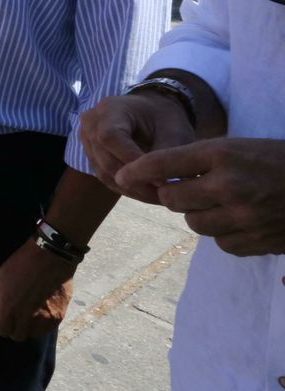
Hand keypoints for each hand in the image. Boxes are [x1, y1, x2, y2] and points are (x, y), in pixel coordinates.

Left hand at [0, 239, 74, 340]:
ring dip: (30, 326)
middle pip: (17, 336)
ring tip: (32, 312)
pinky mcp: (58, 318)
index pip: (0, 330)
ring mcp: (44, 320)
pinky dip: (44, 323)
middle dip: (15, 327)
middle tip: (18, 315)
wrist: (51, 257)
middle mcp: (26, 318)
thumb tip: (5, 310)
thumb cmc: (22, 263)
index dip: (1, 323)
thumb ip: (3, 299)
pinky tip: (43, 309)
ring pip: (34, 334)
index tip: (4, 316)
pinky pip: (47, 328)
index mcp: (8, 308)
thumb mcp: (3, 279)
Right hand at [79, 93, 195, 202]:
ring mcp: (87, 141)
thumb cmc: (164, 118)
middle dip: (136, 180)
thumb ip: (164, 155)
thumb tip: (162, 185)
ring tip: (159, 197)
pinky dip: (127, 188)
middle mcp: (91, 124)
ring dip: (132, 189)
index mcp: (110, 109)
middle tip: (165, 195)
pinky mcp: (91, 155)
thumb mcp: (172, 131)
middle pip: (106, 159)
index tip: (161, 180)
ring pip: (104, 173)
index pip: (110, 138)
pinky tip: (147, 194)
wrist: (150, 112)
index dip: (132, 160)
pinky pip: (105, 176)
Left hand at [118, 138, 284, 255]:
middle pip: (174, 200)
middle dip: (173, 196)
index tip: (122, 176)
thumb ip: (200, 160)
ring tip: (216, 204)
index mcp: (223, 153)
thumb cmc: (276, 159)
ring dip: (198, 216)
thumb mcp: (238, 146)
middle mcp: (231, 184)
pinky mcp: (261, 240)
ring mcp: (247, 215)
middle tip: (184, 191)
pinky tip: (237, 220)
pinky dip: (223, 234)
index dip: (137, 170)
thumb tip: (155, 176)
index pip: (164, 163)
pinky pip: (221, 243)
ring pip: (195, 224)